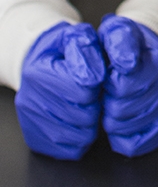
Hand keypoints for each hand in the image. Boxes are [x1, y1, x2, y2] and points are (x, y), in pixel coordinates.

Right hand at [15, 21, 105, 159]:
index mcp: (38, 72)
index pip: (84, 87)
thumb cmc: (61, 50)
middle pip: (83, 114)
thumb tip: (100, 71)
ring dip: (92, 121)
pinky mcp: (36, 141)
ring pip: (80, 136)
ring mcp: (31, 123)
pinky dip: (83, 138)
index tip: (98, 75)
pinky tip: (81, 121)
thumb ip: (88, 45)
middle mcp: (29, 100)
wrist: (37, 65)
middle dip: (96, 102)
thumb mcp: (74, 36)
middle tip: (94, 92)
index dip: (99, 80)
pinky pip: (72, 150)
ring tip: (88, 105)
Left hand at [98, 15, 157, 156]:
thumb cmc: (128, 45)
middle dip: (107, 102)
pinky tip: (123, 121)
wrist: (150, 53)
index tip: (109, 74)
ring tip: (116, 103)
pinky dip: (122, 137)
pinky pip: (135, 145)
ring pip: (126, 129)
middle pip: (121, 110)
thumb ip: (117, 41)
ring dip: (113, 120)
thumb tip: (127, 64)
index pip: (121, 85)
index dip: (106, 83)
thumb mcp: (116, 31)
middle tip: (111, 91)